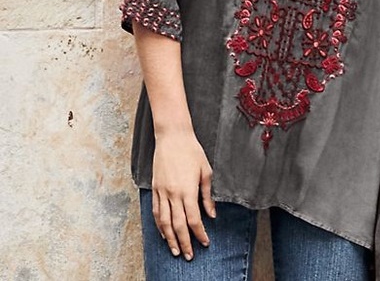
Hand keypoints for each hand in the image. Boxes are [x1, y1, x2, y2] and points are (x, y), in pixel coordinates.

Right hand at [151, 130, 215, 259]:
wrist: (173, 136)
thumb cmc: (192, 151)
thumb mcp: (205, 171)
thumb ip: (207, 195)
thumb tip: (211, 214)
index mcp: (188, 190)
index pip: (193, 220)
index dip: (199, 234)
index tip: (205, 242)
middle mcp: (173, 194)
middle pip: (177, 225)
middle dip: (184, 242)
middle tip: (189, 255)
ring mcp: (162, 191)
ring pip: (164, 222)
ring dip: (169, 238)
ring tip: (175, 250)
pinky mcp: (155, 187)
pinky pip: (156, 211)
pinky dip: (159, 225)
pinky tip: (164, 232)